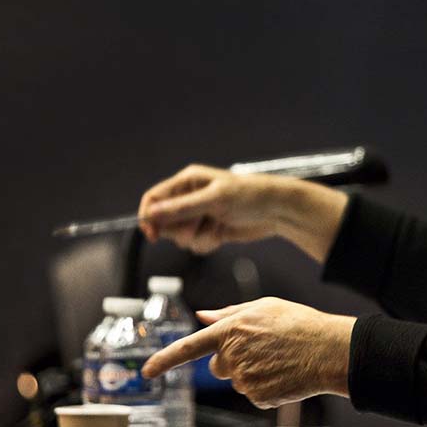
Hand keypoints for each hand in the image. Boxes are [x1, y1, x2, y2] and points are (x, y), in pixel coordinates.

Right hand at [137, 164, 281, 253]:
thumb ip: (182, 208)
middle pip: (165, 222)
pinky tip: (222, 235)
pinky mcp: (209, 230)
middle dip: (180, 229)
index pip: (154, 198)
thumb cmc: (250, 195)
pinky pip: (195, 244)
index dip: (149, 216)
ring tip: (216, 227)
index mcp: (187, 181)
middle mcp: (190, 197)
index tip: (152, 234)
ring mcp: (200, 215)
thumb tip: (152, 213)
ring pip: (181, 237)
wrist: (277, 211)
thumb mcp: (214, 200)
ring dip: (197, 238)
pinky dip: (207, 243)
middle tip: (199, 225)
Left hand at [141, 297, 354, 408]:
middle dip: (232, 361)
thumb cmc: (300, 324)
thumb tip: (202, 314)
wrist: (329, 350)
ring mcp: (244, 379)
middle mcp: (232, 356)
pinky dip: (266, 387)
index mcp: (230, 330)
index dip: (164, 361)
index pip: (188, 348)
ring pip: (238, 381)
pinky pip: (254, 394)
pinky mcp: (258, 397)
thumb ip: (229, 313)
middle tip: (262, 350)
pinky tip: (285, 374)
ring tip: (280, 359)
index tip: (146, 372)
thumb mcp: (264, 307)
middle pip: (218, 366)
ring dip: (253, 372)